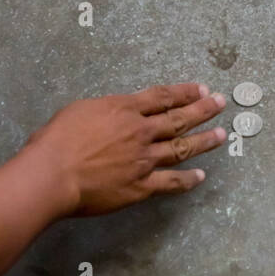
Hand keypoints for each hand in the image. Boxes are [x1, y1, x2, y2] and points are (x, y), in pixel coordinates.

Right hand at [28, 83, 226, 215]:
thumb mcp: (80, 110)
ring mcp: (144, 160)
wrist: (53, 173)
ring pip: (181, 148)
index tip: (201, 89)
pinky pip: (171, 182)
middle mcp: (140, 132)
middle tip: (221, 103)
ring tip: (221, 135)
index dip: (184, 92)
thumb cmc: (56, 140)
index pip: (162, 97)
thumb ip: (105, 111)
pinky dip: (187, 179)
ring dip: (204, 141)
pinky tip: (201, 176)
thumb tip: (117, 112)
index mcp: (124, 109)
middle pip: (179, 118)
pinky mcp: (141, 186)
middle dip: (203, 110)